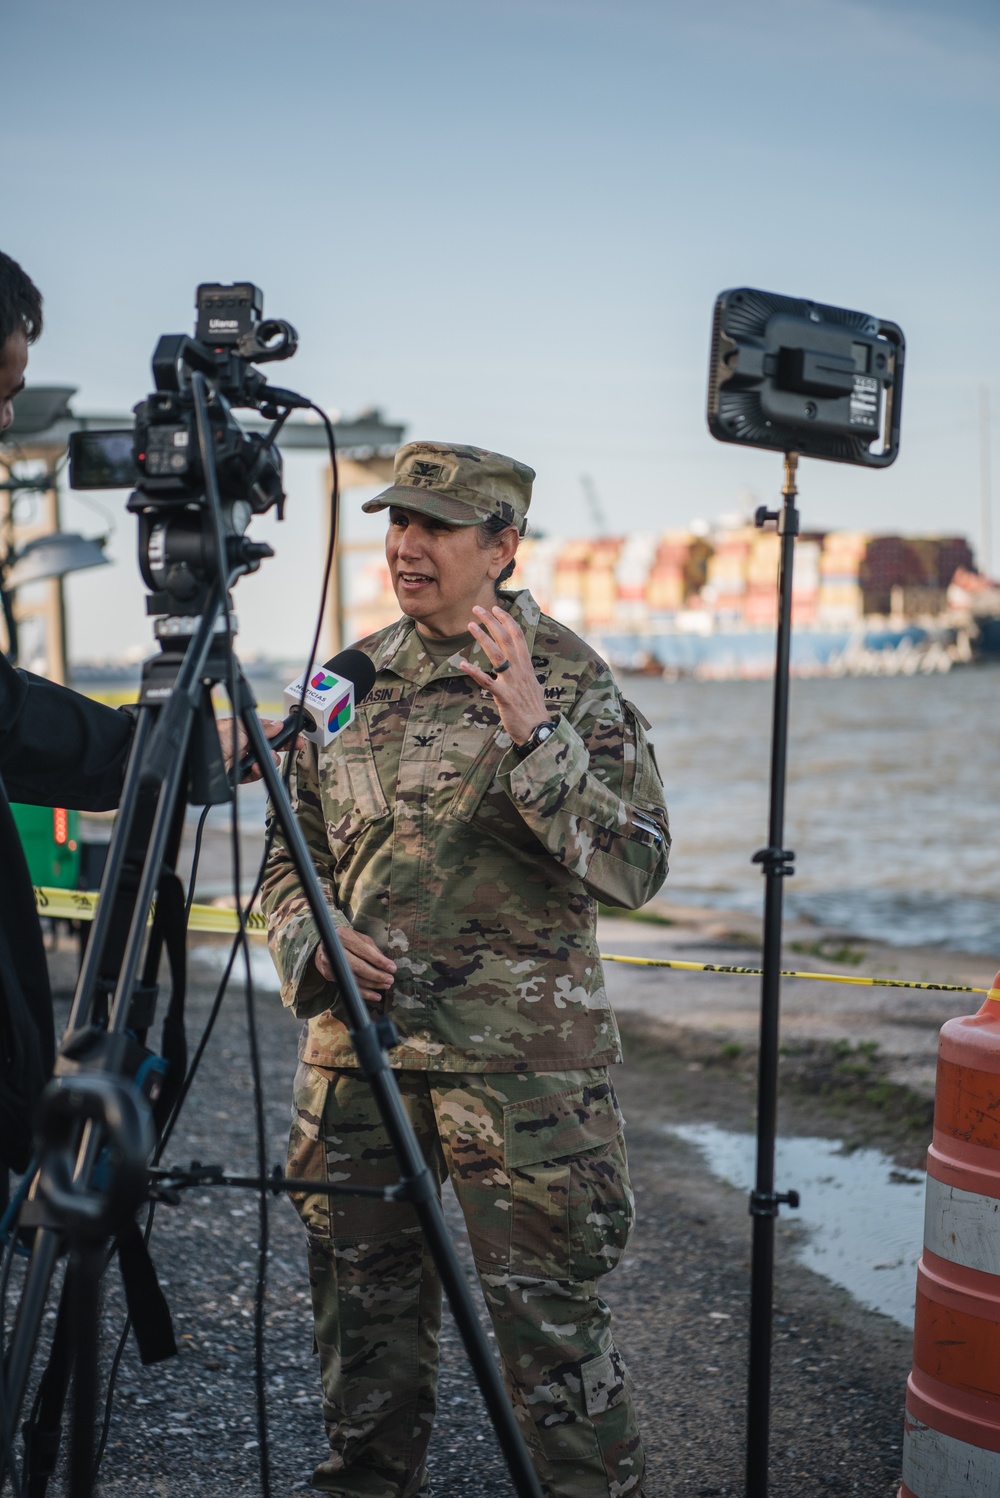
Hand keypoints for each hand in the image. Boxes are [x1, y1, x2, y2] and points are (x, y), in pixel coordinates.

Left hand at [217, 717, 304, 782]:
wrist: (201, 761)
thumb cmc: (216, 738)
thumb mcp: (240, 727)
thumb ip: (261, 728)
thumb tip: (277, 725)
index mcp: (244, 730)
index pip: (268, 731)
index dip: (281, 733)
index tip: (294, 736)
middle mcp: (244, 745)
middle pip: (269, 747)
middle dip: (281, 747)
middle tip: (294, 746)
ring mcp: (243, 760)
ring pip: (265, 762)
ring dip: (268, 760)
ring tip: (266, 758)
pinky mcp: (241, 774)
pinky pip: (256, 774)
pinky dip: (258, 772)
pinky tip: (255, 767)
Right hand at [315, 926, 396, 1004]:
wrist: (324, 945)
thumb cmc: (348, 940)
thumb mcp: (360, 938)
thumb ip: (373, 949)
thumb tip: (387, 964)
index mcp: (343, 936)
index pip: (364, 951)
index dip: (379, 961)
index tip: (392, 968)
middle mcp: (334, 949)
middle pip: (358, 966)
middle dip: (376, 975)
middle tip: (390, 980)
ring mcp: (330, 963)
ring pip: (354, 978)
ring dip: (372, 985)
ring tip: (385, 985)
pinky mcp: (329, 975)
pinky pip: (349, 986)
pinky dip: (364, 993)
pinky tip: (375, 996)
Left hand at [459, 604, 549, 744]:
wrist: (538, 730)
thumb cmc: (534, 710)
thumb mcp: (535, 686)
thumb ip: (528, 674)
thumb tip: (527, 668)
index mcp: (527, 666)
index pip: (518, 636)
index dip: (507, 620)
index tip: (496, 608)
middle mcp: (520, 670)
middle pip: (506, 639)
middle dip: (492, 621)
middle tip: (477, 608)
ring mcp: (512, 683)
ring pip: (497, 655)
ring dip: (483, 638)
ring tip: (470, 625)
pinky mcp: (504, 697)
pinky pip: (487, 682)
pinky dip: (474, 672)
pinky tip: (462, 664)